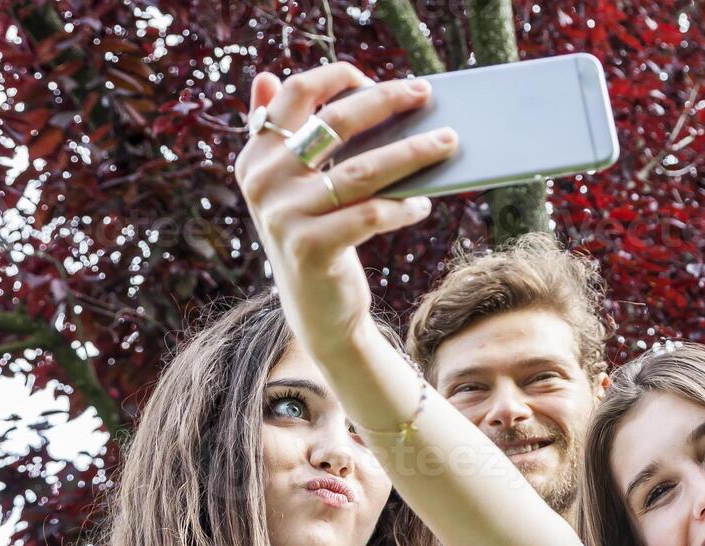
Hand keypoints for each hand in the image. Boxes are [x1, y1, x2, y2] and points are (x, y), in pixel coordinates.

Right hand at [234, 63, 458, 354]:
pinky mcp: (310, 248)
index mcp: (256, 156)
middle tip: (425, 92)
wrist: (315, 310)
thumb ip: (273, 134)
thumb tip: (265, 76)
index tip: (378, 77)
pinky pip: (370, 215)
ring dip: (412, 152)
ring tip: (448, 142)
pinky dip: (403, 207)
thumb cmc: (313, 235)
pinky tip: (423, 203)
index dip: (339, 77)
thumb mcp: (287, 186)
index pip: (296, 94)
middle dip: (387, 101)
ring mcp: (284, 216)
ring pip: (362, 170)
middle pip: (335, 123)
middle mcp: (263, 182)